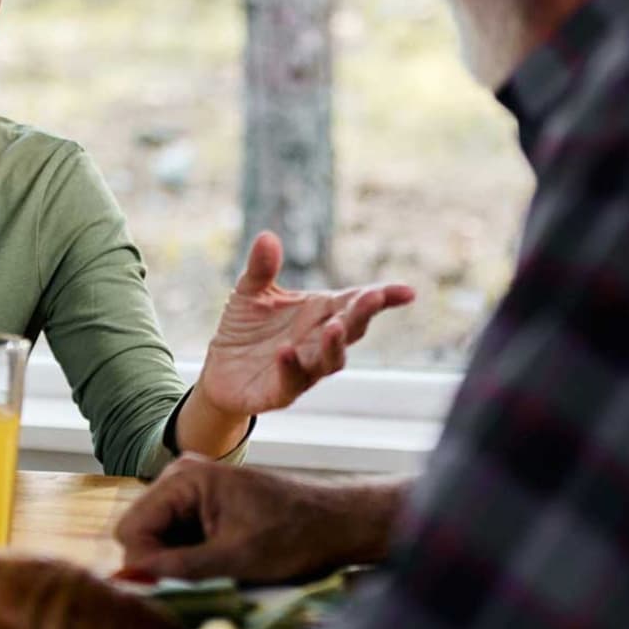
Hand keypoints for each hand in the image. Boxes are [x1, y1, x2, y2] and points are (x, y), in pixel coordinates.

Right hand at [114, 456, 398, 583]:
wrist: (339, 522)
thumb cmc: (295, 535)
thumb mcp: (235, 560)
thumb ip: (180, 569)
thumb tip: (132, 581)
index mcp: (184, 479)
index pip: (132, 530)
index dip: (143, 567)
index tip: (166, 594)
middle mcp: (181, 477)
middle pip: (142, 534)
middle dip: (159, 566)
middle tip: (195, 589)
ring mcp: (193, 491)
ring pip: (160, 540)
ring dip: (177, 565)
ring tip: (213, 578)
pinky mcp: (205, 506)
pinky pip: (179, 538)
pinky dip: (191, 560)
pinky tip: (218, 569)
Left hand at [195, 232, 415, 417]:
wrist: (221, 370)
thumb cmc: (246, 328)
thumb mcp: (250, 291)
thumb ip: (261, 268)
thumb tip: (266, 237)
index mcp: (320, 312)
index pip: (355, 301)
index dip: (383, 297)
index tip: (407, 291)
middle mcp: (319, 340)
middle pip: (350, 328)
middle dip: (362, 314)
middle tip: (373, 297)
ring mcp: (305, 368)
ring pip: (330, 360)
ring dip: (335, 345)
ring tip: (334, 327)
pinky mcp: (282, 391)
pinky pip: (291, 381)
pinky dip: (291, 367)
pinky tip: (286, 351)